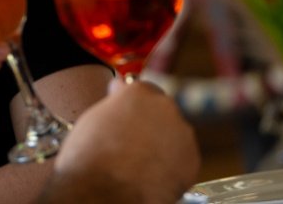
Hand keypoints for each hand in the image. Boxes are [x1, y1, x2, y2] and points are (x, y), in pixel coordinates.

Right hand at [44, 79, 198, 203]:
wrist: (105, 191)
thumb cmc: (90, 157)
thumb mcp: (93, 118)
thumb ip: (113, 104)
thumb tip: (119, 94)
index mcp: (137, 92)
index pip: (141, 90)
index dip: (133, 105)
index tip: (127, 114)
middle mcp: (164, 107)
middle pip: (160, 112)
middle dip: (150, 124)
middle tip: (131, 142)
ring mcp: (182, 134)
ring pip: (173, 135)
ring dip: (161, 144)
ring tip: (139, 163)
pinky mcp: (192, 160)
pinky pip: (181, 158)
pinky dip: (170, 166)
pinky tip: (150, 175)